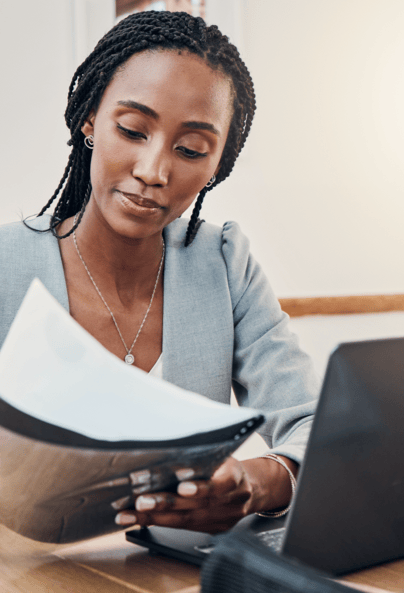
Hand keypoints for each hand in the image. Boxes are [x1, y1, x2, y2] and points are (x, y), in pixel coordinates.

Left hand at [114, 457, 254, 533]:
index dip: (202, 487)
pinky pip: (182, 529)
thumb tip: (168, 441)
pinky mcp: (211, 530)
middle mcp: (231, 502)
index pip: (221, 484)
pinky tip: (138, 519)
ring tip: (130, 514)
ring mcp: (222, 519)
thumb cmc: (227, 466)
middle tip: (142, 501)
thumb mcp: (221, 454)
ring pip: (185, 522)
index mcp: (236, 478)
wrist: (250, 488)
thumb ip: (202, 454)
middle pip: (197, 506)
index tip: (182, 487)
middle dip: (166, 504)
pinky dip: (158, 523)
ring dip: (154, 518)